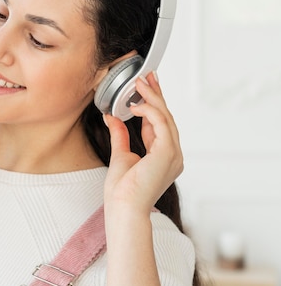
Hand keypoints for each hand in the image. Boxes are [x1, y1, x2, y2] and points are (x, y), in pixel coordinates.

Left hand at [103, 72, 182, 214]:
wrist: (123, 209)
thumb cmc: (122, 192)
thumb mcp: (120, 156)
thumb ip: (120, 135)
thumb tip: (113, 117)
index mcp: (164, 156)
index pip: (160, 123)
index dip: (153, 103)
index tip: (146, 86)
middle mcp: (173, 154)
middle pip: (166, 117)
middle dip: (156, 94)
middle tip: (147, 76)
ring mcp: (173, 154)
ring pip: (166, 117)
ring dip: (152, 98)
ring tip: (139, 83)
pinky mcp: (167, 154)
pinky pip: (162, 124)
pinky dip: (149, 111)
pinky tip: (136, 104)